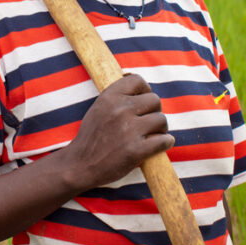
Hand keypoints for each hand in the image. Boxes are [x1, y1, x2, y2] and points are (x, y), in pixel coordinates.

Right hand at [59, 74, 174, 191]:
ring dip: (160, 129)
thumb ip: (117, 98)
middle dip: (154, 111)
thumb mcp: (98, 109)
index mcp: (108, 97)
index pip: (138, 80)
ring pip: (161, 119)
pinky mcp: (135, 150)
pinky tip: (159, 145)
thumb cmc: (92, 137)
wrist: (80, 164)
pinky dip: (165, 143)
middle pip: (155, 100)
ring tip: (151, 136)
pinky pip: (164, 140)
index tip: (142, 102)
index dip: (144, 90)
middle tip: (148, 123)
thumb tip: (144, 90)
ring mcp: (128, 130)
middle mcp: (119, 109)